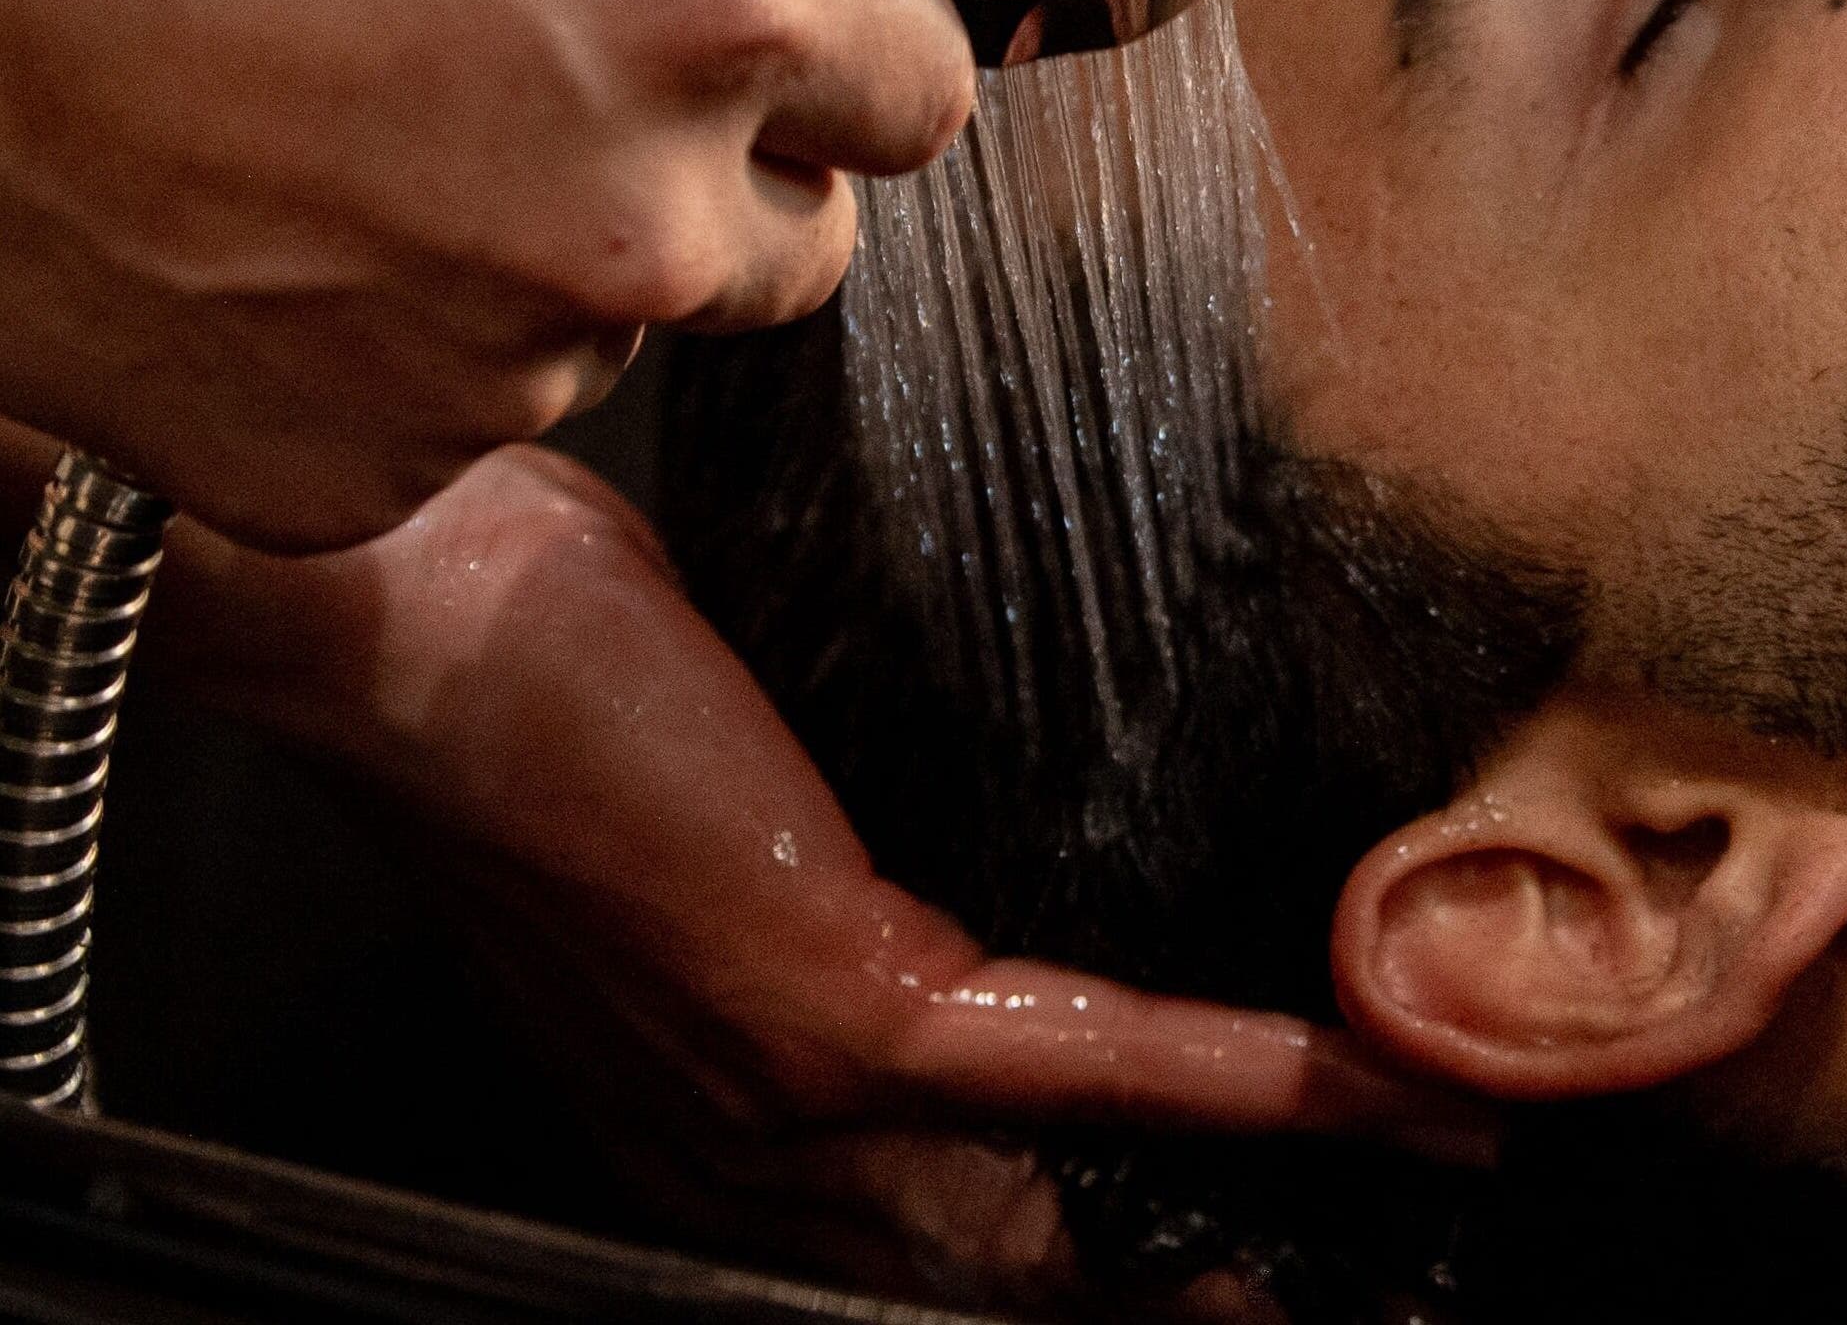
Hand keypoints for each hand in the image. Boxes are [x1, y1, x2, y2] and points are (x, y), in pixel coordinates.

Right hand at [0, 0, 974, 549]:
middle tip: (575, 73)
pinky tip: (282, 238)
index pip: (926, 83)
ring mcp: (504, 371)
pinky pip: (445, 425)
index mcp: (715, 11)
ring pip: (620, 337)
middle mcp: (647, 223)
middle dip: (730, 164)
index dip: (856, 38)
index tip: (779, 12)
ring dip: (557, 259)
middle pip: (802, 239)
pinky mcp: (358, 476)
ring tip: (382, 135)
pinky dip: (398, 357)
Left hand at [153, 445, 1494, 1312]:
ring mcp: (794, 1100)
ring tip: (1431, 1162)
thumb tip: (982, 853)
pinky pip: (1089, 1066)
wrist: (400, 605)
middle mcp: (754, 1160)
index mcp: (720, 1128)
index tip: (1237, 1252)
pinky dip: (1250, 1083)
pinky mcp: (833, 1009)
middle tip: (1363, 1273)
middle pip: (1022, 1274)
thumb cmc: (538, 678)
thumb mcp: (704, 825)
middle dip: (1202, 1292)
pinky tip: (1361, 1081)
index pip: (940, 1238)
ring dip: (1276, 1196)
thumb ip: (837, 886)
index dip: (1104, 1266)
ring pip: (1076, 1210)